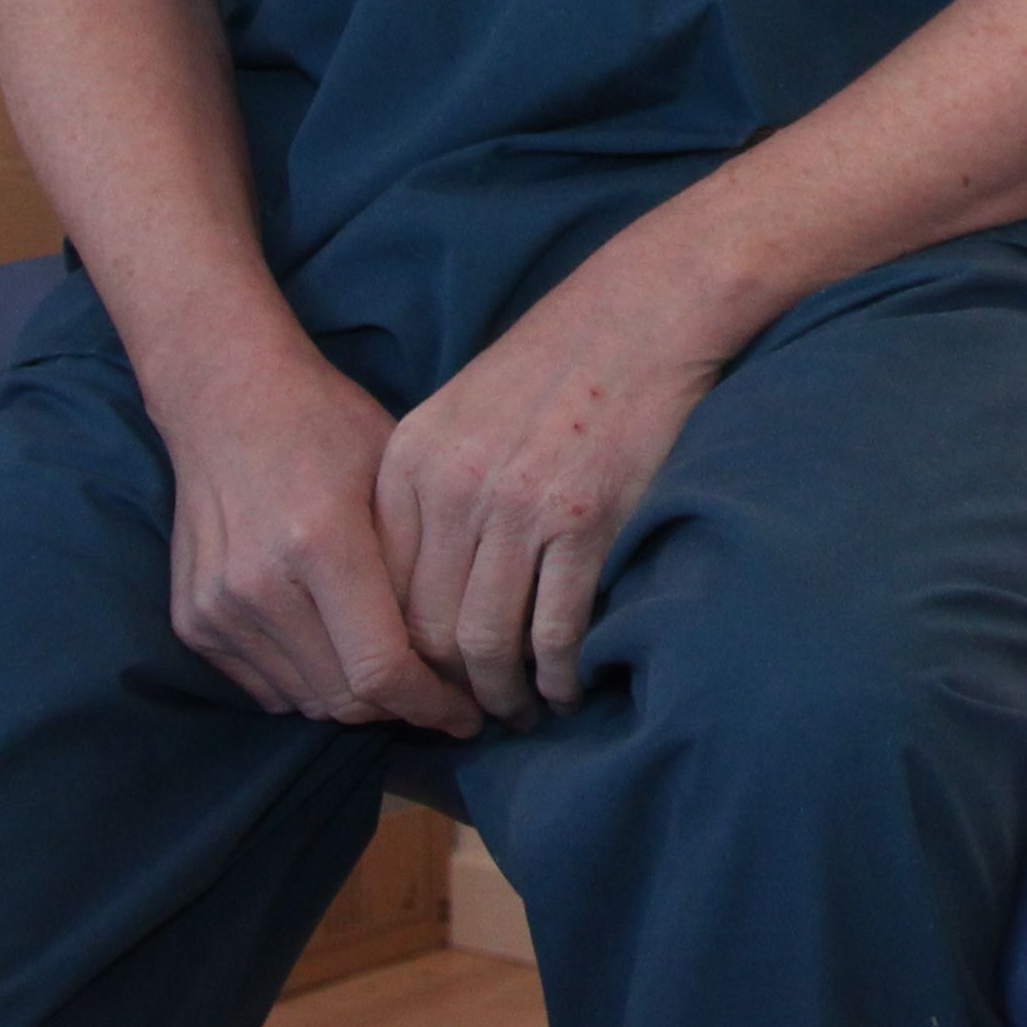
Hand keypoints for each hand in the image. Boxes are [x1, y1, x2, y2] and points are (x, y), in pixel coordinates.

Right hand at [161, 343, 482, 734]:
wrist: (226, 400)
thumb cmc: (328, 425)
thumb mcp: (396, 475)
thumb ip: (421, 566)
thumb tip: (468, 650)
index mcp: (320, 543)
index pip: (382, 669)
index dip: (432, 706)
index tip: (469, 716)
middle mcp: (260, 585)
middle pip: (345, 698)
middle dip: (402, 710)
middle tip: (442, 697)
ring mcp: (219, 608)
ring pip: (307, 701)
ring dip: (356, 702)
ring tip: (396, 676)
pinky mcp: (194, 621)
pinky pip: (267, 689)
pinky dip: (310, 685)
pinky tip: (340, 653)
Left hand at [373, 252, 736, 722]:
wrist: (647, 309)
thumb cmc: (559, 361)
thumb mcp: (462, 411)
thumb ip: (429, 490)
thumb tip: (415, 592)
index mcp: (411, 459)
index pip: (379, 590)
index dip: (399, 652)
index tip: (424, 683)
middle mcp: (453, 486)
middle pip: (423, 628)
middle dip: (445, 689)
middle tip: (472, 717)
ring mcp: (518, 506)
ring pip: (484, 642)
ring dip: (501, 696)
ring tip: (520, 714)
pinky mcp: (585, 521)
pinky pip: (553, 630)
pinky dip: (556, 677)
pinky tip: (567, 688)